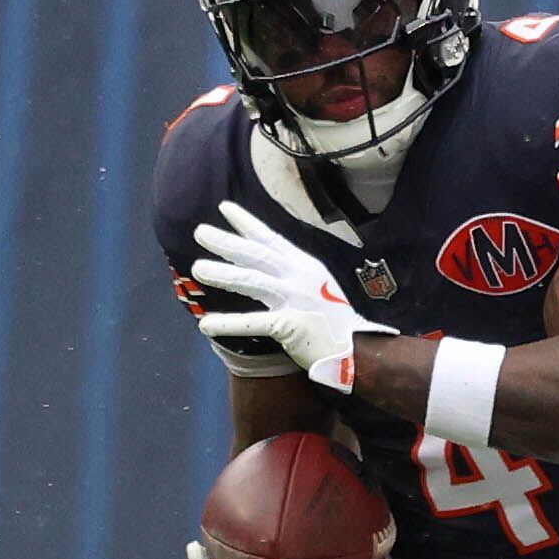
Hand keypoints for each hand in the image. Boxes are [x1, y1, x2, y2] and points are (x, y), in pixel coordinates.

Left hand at [190, 200, 392, 388]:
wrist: (361, 349)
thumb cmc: (336, 322)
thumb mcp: (318, 288)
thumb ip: (293, 276)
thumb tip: (264, 268)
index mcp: (306, 267)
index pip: (272, 240)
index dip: (247, 223)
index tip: (225, 208)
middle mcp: (299, 278)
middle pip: (257, 255)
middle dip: (227, 242)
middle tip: (200, 231)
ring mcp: (295, 300)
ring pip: (252, 281)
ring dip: (223, 274)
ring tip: (198, 268)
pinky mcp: (290, 325)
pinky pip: (253, 322)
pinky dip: (228, 324)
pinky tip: (206, 325)